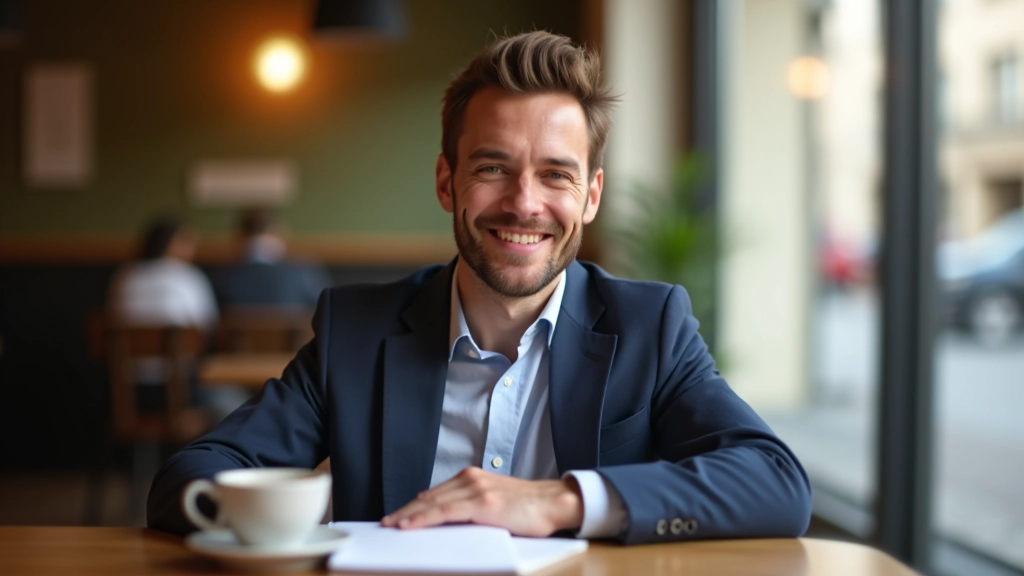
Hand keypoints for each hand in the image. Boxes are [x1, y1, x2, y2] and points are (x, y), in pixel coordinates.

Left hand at [380, 467, 583, 536]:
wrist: (554, 502)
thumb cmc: (528, 507)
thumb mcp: (494, 500)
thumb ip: (470, 505)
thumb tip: (446, 517)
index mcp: (472, 477)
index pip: (435, 493)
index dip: (413, 505)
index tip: (398, 515)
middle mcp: (471, 479)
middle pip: (428, 497)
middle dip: (405, 511)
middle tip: (385, 522)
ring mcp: (476, 490)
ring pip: (432, 504)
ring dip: (408, 515)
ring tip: (391, 525)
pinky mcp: (482, 503)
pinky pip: (444, 512)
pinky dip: (423, 518)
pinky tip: (409, 524)